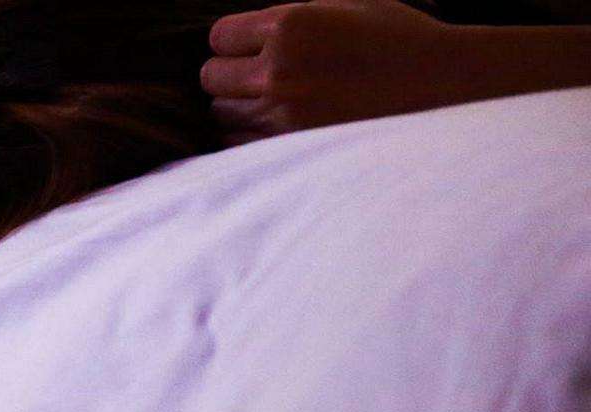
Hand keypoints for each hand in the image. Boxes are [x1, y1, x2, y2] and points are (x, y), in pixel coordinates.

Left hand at [201, 1, 451, 143]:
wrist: (446, 90)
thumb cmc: (399, 43)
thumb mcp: (347, 6)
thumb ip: (293, 17)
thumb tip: (247, 33)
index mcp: (291, 26)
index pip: (219, 38)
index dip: (233, 43)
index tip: (248, 50)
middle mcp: (279, 71)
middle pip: (212, 78)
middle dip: (232, 77)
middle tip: (262, 79)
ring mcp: (281, 116)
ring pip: (222, 115)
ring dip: (241, 110)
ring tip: (279, 104)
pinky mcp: (288, 151)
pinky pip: (238, 146)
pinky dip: (250, 139)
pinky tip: (280, 129)